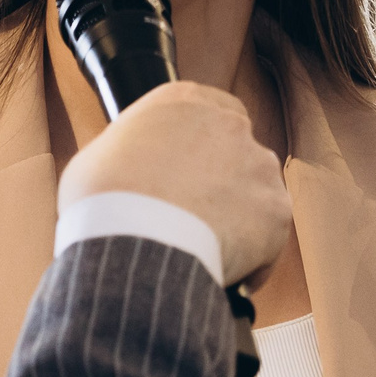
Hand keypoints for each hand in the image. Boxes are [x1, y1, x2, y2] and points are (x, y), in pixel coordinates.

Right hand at [60, 80, 292, 284]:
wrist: (132, 242)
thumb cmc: (103, 201)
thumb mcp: (99, 156)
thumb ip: (130, 152)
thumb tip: (129, 169)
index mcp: (184, 102)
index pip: (212, 110)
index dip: (203, 146)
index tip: (192, 171)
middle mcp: (229, 125)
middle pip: (237, 154)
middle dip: (221, 184)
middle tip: (193, 217)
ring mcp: (258, 166)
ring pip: (255, 195)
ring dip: (237, 219)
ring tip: (205, 252)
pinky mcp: (276, 210)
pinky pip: (268, 240)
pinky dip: (252, 260)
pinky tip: (224, 275)